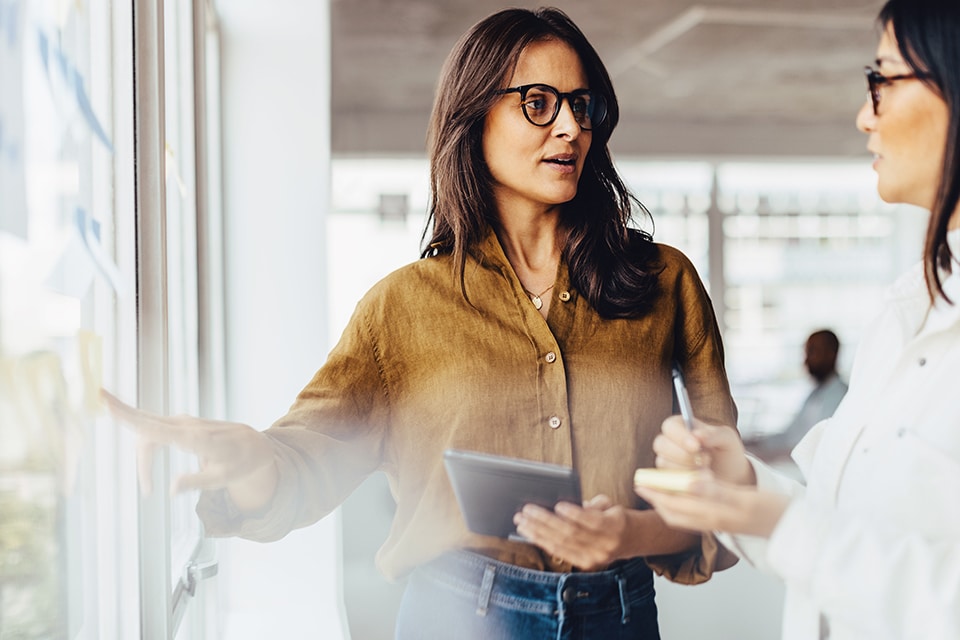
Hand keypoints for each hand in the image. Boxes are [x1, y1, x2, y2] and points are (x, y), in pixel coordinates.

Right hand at [101, 389, 277, 510]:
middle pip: (146, 423)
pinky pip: (155, 431)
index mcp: (195, 438)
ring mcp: (183, 424)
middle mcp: (187, 426)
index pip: (157, 429)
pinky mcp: (181, 426)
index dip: (131, 418)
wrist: (253, 445)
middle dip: (122, 412)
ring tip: (146, 483)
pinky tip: (135, 443)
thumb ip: (196, 481)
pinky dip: (145, 446)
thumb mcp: (223, 478)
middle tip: (98, 395)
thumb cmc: (240, 463)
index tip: (110, 406)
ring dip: (141, 456)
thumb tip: (170, 489)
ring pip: (148, 431)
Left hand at [512, 495, 626, 570]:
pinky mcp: (585, 564)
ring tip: (522, 522)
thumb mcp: (609, 504)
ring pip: (561, 545)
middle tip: (527, 510)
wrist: (632, 539)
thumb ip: (592, 505)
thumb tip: (567, 505)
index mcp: (614, 527)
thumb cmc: (615, 516)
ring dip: (538, 532)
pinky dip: (542, 542)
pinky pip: (560, 553)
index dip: (573, 514)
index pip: (591, 521)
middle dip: (545, 521)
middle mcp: (604, 546)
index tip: (558, 505)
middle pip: (571, 534)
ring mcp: (594, 558)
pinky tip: (530, 533)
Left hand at [635, 472, 789, 537]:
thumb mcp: (744, 499)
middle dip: (656, 498)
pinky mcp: (727, 520)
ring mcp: (720, 523)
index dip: (655, 493)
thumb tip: (688, 482)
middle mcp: (713, 521)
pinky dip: (683, 504)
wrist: (799, 529)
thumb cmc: (775, 512)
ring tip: (657, 487)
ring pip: (684, 514)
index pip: (674, 506)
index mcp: (713, 515)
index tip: (639, 481)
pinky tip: (685, 494)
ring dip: (667, 501)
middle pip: (674, 513)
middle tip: (641, 482)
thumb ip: (715, 491)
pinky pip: (696, 515)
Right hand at [653, 416, 754, 485]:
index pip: (670, 426)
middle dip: (683, 455)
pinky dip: (683, 482)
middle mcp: (670, 442)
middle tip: (705, 461)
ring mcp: (666, 461)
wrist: (732, 478)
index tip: (696, 446)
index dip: (680, 435)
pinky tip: (699, 482)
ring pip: (663, 463)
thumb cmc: (727, 454)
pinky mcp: (667, 479)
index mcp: (682, 426)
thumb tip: (698, 434)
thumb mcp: (727, 439)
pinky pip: (666, 480)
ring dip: (686, 469)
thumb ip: (714, 434)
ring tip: (707, 472)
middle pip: (661, 444)